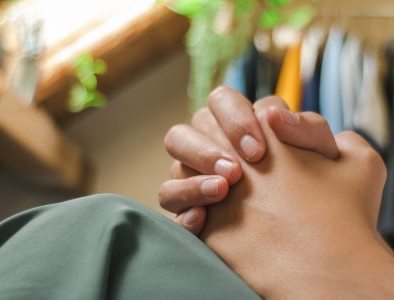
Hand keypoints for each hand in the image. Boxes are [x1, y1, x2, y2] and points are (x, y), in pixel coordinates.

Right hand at [160, 86, 337, 233]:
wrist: (317, 248)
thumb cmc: (325, 199)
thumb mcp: (336, 160)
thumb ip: (310, 128)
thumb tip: (275, 117)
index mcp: (245, 127)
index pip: (224, 101)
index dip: (237, 119)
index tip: (261, 151)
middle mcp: (217, 146)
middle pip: (191, 125)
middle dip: (209, 146)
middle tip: (237, 173)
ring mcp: (198, 175)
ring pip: (174, 156)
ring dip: (193, 171)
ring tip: (223, 190)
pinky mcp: (190, 206)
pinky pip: (169, 196)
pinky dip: (184, 203)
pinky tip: (204, 219)